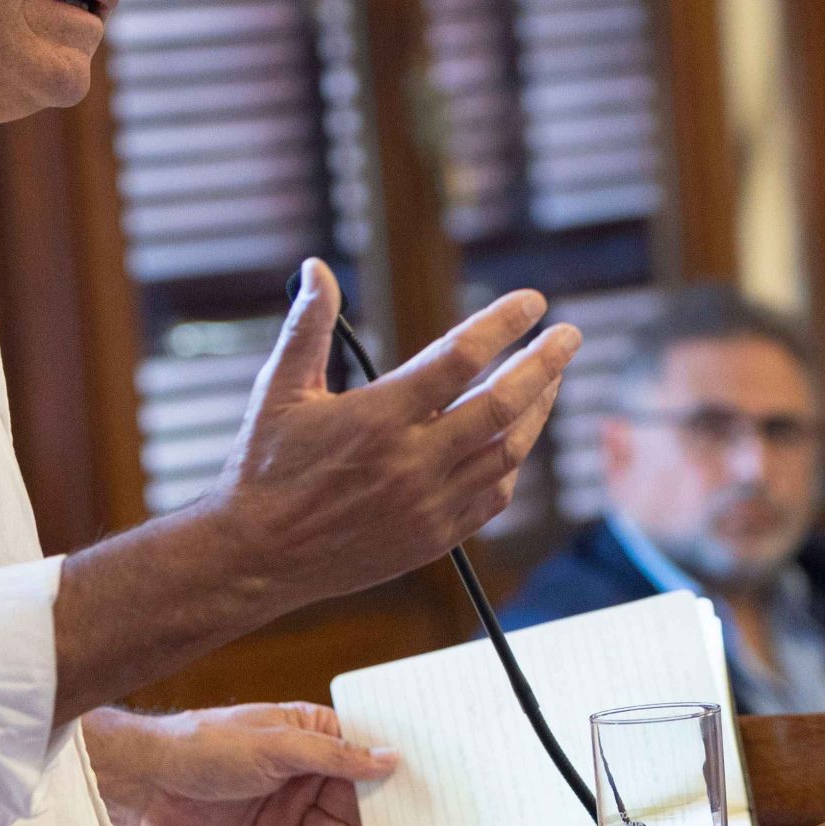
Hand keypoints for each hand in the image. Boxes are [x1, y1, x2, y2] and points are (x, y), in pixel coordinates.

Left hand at [86, 704, 393, 825]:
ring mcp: (288, 809)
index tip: (426, 793)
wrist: (149, 783)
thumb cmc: (211, 744)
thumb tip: (389, 758)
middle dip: (378, 819)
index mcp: (313, 735)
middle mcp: (306, 773)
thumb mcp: (277, 744)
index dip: (392, 773)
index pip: (363, 754)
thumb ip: (334, 756)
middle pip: (355, 800)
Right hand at [214, 259, 580, 616]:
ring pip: (508, 452)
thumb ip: (308, 326)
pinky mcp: (433, 540)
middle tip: (570, 336)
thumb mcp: (278, 389)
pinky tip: (515, 438)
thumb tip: (316, 268)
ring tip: (551, 380)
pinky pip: (493, 498)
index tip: (533, 301)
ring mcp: (428, 505)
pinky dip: (512, 463)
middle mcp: (412, 462)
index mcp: (378, 417)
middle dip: (546, 365)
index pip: (460, 357)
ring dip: (537, 412)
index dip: (503, 323)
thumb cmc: (263, 467)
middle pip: (503, 405)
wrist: (254, 558)